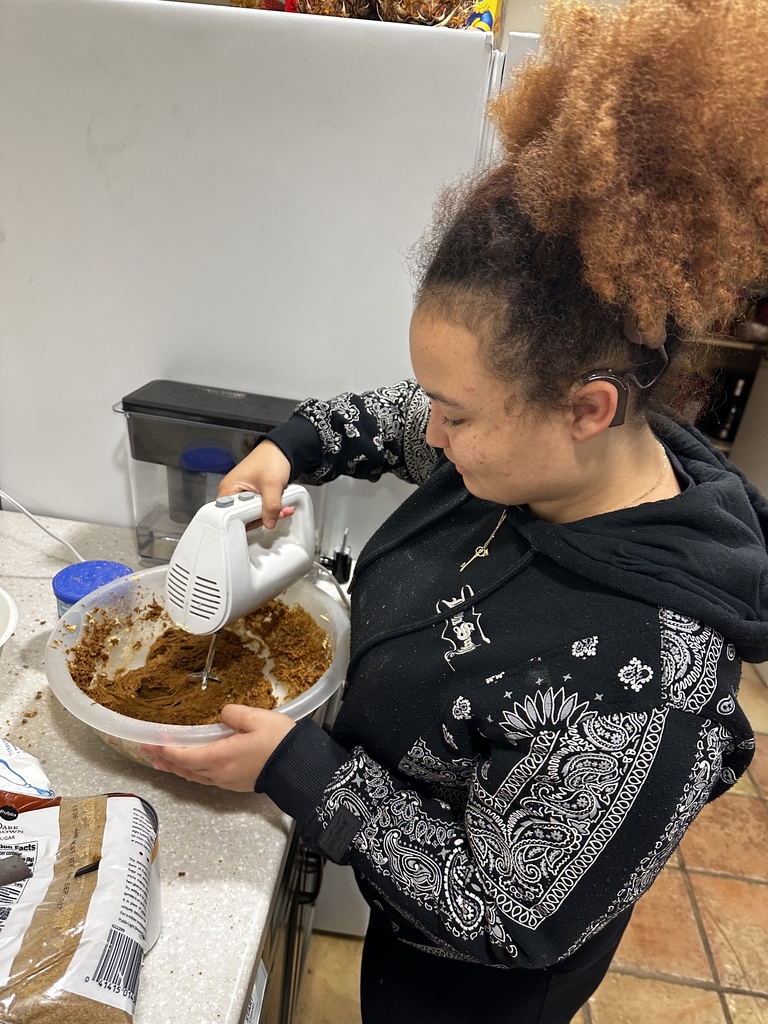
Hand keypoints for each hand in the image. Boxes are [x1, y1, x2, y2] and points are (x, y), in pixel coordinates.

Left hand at [141, 705, 294, 790]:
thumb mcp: (257, 718)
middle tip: (147, 752)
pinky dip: (192, 772)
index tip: (150, 741)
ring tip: (162, 763)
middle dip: (164, 759)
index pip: (183, 755)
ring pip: (194, 775)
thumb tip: (222, 715)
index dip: (165, 748)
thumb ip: (233, 713)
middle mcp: (219, 773)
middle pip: (184, 768)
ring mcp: (228, 780)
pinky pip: (206, 778)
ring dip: (176, 768)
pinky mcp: (237, 783)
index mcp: (219, 757)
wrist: (300, 767)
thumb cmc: (280, 742)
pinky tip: (192, 768)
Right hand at [217, 440, 292, 528]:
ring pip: (253, 514)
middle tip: (276, 512)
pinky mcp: (252, 496)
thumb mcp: (272, 484)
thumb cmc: (270, 459)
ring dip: (270, 513)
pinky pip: (259, 509)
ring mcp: (243, 495)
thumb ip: (271, 507)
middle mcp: (233, 492)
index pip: (230, 515)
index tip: (260, 517)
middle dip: (263, 516)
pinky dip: (271, 509)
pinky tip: (280, 505)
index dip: (246, 519)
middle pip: (243, 517)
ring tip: (281, 507)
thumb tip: (269, 523)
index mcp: (229, 488)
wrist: (281, 450)